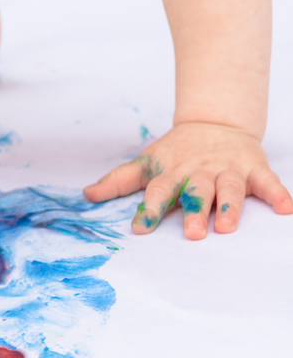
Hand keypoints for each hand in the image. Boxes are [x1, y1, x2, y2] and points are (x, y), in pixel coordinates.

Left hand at [84, 121, 292, 239]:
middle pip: (196, 192)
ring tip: (228, 227)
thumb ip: (119, 181)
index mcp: (172, 173)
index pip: (158, 191)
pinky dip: (277, 194)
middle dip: (194, 211)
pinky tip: (286, 208)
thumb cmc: (177, 153)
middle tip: (193, 234)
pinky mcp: (253, 168)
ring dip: (229, 207)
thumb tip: (86, 195)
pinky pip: (268, 182)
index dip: (150, 209)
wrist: (215, 123)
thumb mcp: (148, 162)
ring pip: (229, 189)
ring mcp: (227, 170)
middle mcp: (199, 172)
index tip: (140, 228)